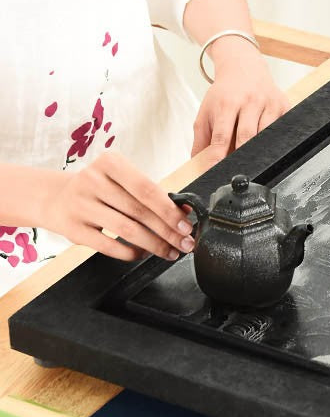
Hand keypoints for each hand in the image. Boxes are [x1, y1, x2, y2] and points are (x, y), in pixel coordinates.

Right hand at [40, 152, 195, 261]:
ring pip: (126, 229)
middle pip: (139, 211)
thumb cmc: (101, 189)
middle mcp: (93, 180)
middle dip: (167, 231)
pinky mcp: (72, 229)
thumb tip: (185, 211)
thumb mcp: (123, 182)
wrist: (56, 198)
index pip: (147, 189)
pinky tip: (143, 253)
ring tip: (169, 252)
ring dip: (153, 244)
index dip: (169, 210)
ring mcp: (80, 205)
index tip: (187, 225)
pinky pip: (108, 245)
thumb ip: (151, 194)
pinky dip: (130, 252)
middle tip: (185, 243)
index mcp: (110, 163)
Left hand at [191, 37, 289, 161]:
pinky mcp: (284, 106)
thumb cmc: (224, 93)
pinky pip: (282, 129)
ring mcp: (269, 103)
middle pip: (247, 137)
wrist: (244, 67)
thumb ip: (201, 140)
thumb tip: (198, 166)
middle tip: (237, 173)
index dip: (218, 158)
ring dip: (259, 151)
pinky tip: (269, 146)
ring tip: (252, 161)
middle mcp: (249, 102)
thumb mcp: (206, 112)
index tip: (215, 173)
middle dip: (241, 157)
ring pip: (266, 136)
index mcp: (227, 103)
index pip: (222, 137)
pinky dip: (275, 141)